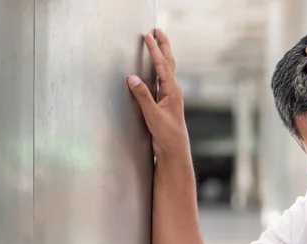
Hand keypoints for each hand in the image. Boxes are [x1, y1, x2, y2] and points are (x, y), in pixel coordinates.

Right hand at [127, 28, 188, 159]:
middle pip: (169, 63)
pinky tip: (156, 67)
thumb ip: (143, 96)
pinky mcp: (166, 101)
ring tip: (158, 42)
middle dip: (163, 46)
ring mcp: (171, 96)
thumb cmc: (167, 134)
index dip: (154, 50)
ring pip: (167, 69)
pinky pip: (162, 79)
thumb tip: (132, 78)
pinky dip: (159, 68)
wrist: (174, 149)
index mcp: (173, 91)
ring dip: (162, 54)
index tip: (147, 36)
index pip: (162, 66)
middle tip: (157, 30)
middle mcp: (174, 91)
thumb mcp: (152, 116)